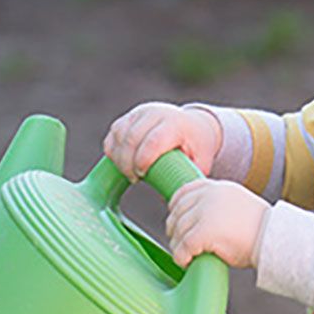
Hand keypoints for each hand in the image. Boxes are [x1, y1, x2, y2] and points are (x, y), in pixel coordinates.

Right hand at [104, 103, 221, 179]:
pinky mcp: (128, 118)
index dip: (143, 160)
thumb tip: (176, 200)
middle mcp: (156, 114)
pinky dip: (113, 152)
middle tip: (135, 178)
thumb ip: (189, 178)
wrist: (193, 124)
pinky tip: (122, 164)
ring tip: (131, 173)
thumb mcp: (201, 161)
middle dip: (128, 163)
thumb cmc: (198, 147)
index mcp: (175, 123)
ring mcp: (140, 114)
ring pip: (119, 136)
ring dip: (119, 159)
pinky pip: (112, 135)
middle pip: (132, 138)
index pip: (153, 141)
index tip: (142, 175)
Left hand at [165, 178, 269, 268]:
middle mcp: (209, 195)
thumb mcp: (238, 206)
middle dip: (175, 229)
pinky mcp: (204, 231)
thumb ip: (218, 207)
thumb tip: (198, 220)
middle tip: (179, 243)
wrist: (275, 238)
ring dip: (178, 245)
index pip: (185, 191)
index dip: (175, 207)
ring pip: (179, 230)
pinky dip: (181, 256)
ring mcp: (206, 212)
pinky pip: (183, 246)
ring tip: (185, 256)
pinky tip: (187, 262)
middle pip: (178, 212)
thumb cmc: (261, 230)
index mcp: (218, 188)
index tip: (175, 220)